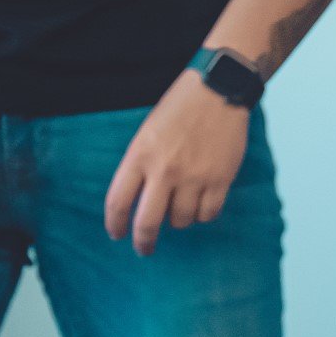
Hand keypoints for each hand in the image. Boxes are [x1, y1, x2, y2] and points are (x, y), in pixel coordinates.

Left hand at [104, 67, 250, 255]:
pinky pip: (209, 213)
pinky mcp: (221, 178)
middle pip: (147, 223)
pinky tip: (202, 204)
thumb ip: (140, 166)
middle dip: (143, 241)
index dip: (115, 224)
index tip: (117, 234)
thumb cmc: (180, 109)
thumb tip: (137, 203)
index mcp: (140, 156)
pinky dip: (204, 214)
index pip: (118, 203)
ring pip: (181, 220)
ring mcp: (194, 175)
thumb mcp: (147, 133)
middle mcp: (165, 169)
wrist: (219, 88)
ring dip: (179, 219)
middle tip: (144, 248)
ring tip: (182, 207)